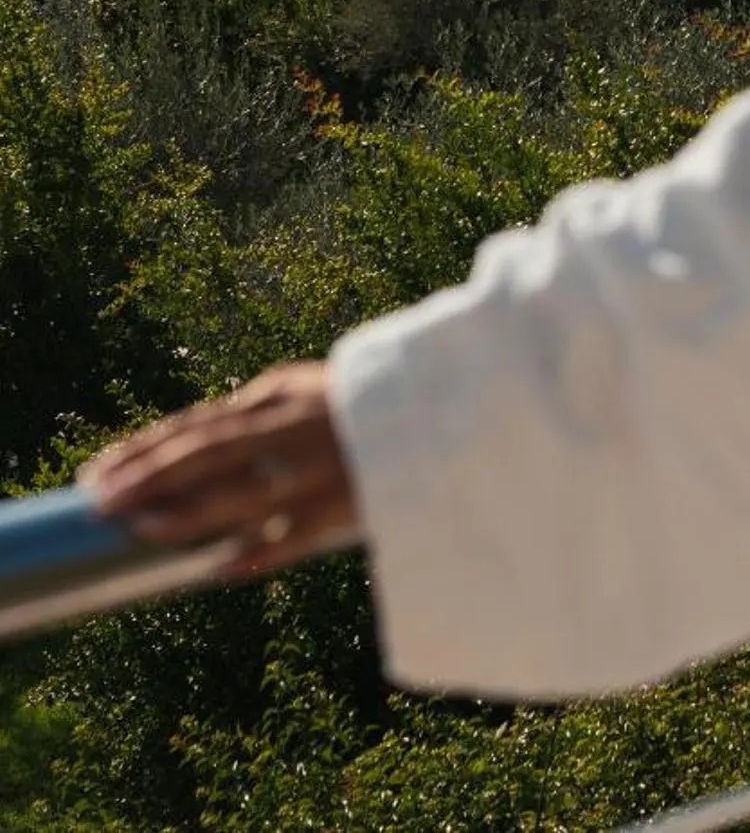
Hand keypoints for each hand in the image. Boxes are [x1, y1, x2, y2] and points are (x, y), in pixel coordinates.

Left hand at [81, 363, 358, 579]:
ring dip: (187, 514)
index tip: (96, 474)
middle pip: (208, 452)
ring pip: (242, 493)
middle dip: (149, 476)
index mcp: (279, 401)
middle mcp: (291, 431)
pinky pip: (289, 536)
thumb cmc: (363, 403)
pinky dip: (251, 553)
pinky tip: (213, 570)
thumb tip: (196, 434)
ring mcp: (315, 470)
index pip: (197, 426)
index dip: (143, 450)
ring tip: (141, 529)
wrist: (444, 413)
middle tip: (97, 501)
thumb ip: (257, 409)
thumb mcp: (307, 389)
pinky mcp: (342, 506)